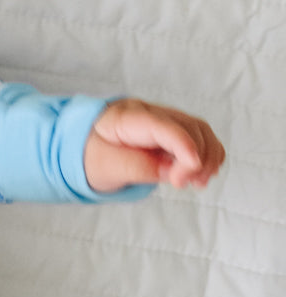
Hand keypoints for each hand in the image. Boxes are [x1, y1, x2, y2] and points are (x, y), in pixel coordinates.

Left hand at [84, 99, 223, 191]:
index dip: (182, 144)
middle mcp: (150, 113)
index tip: (192, 168)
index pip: (161, 126)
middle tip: (181, 184)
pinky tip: (200, 177)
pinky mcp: (175, 132)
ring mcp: (165, 121)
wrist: (88, 150)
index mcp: (126, 118)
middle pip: (188, 126)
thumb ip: (137, 167)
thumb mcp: (105, 167)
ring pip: (200, 131)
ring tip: (198, 183)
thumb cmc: (93, 156)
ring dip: (208, 157)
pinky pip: (201, 139)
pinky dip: (207, 157)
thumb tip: (173, 171)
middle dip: (196, 156)